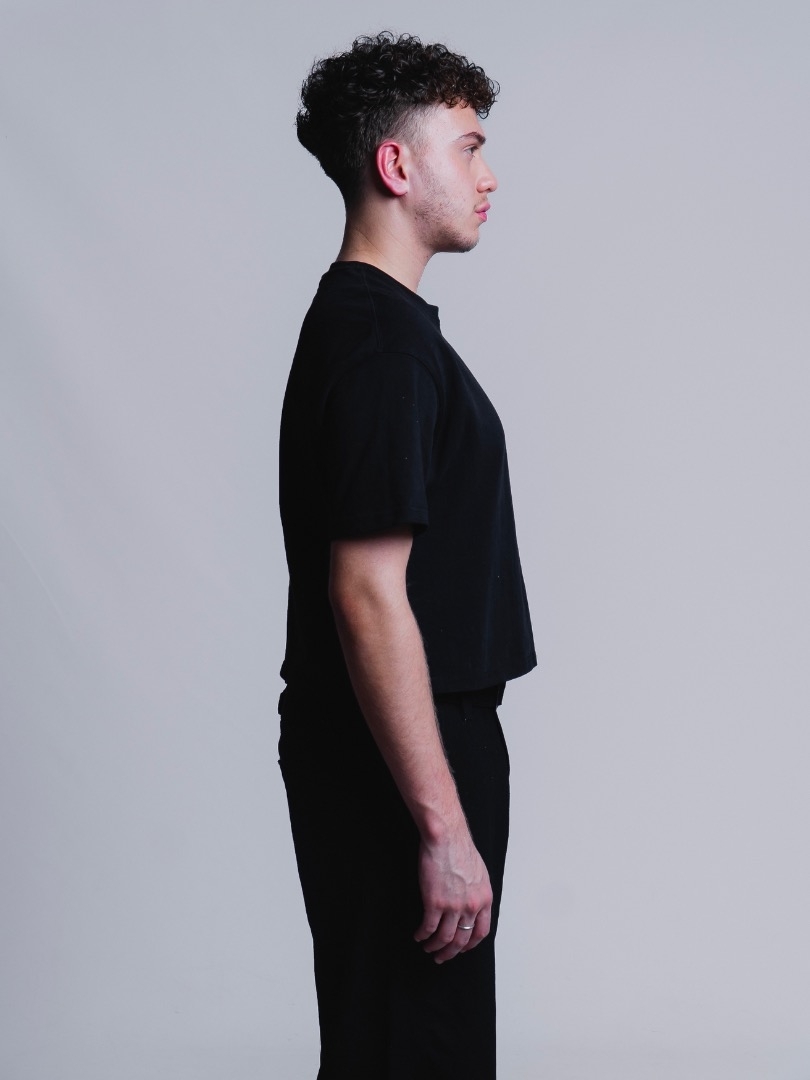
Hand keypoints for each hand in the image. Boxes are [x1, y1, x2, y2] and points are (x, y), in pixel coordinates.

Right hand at [413, 829, 492, 963]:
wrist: (446, 836)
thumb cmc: (459, 848)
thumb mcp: (479, 873)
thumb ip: (477, 891)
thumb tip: (472, 904)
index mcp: (485, 899)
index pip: (481, 931)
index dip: (470, 943)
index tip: (462, 948)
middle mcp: (472, 906)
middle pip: (462, 939)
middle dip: (451, 952)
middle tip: (442, 957)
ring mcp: (453, 906)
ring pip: (445, 938)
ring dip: (435, 947)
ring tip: (428, 948)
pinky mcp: (435, 902)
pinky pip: (429, 927)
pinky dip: (423, 935)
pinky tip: (418, 935)